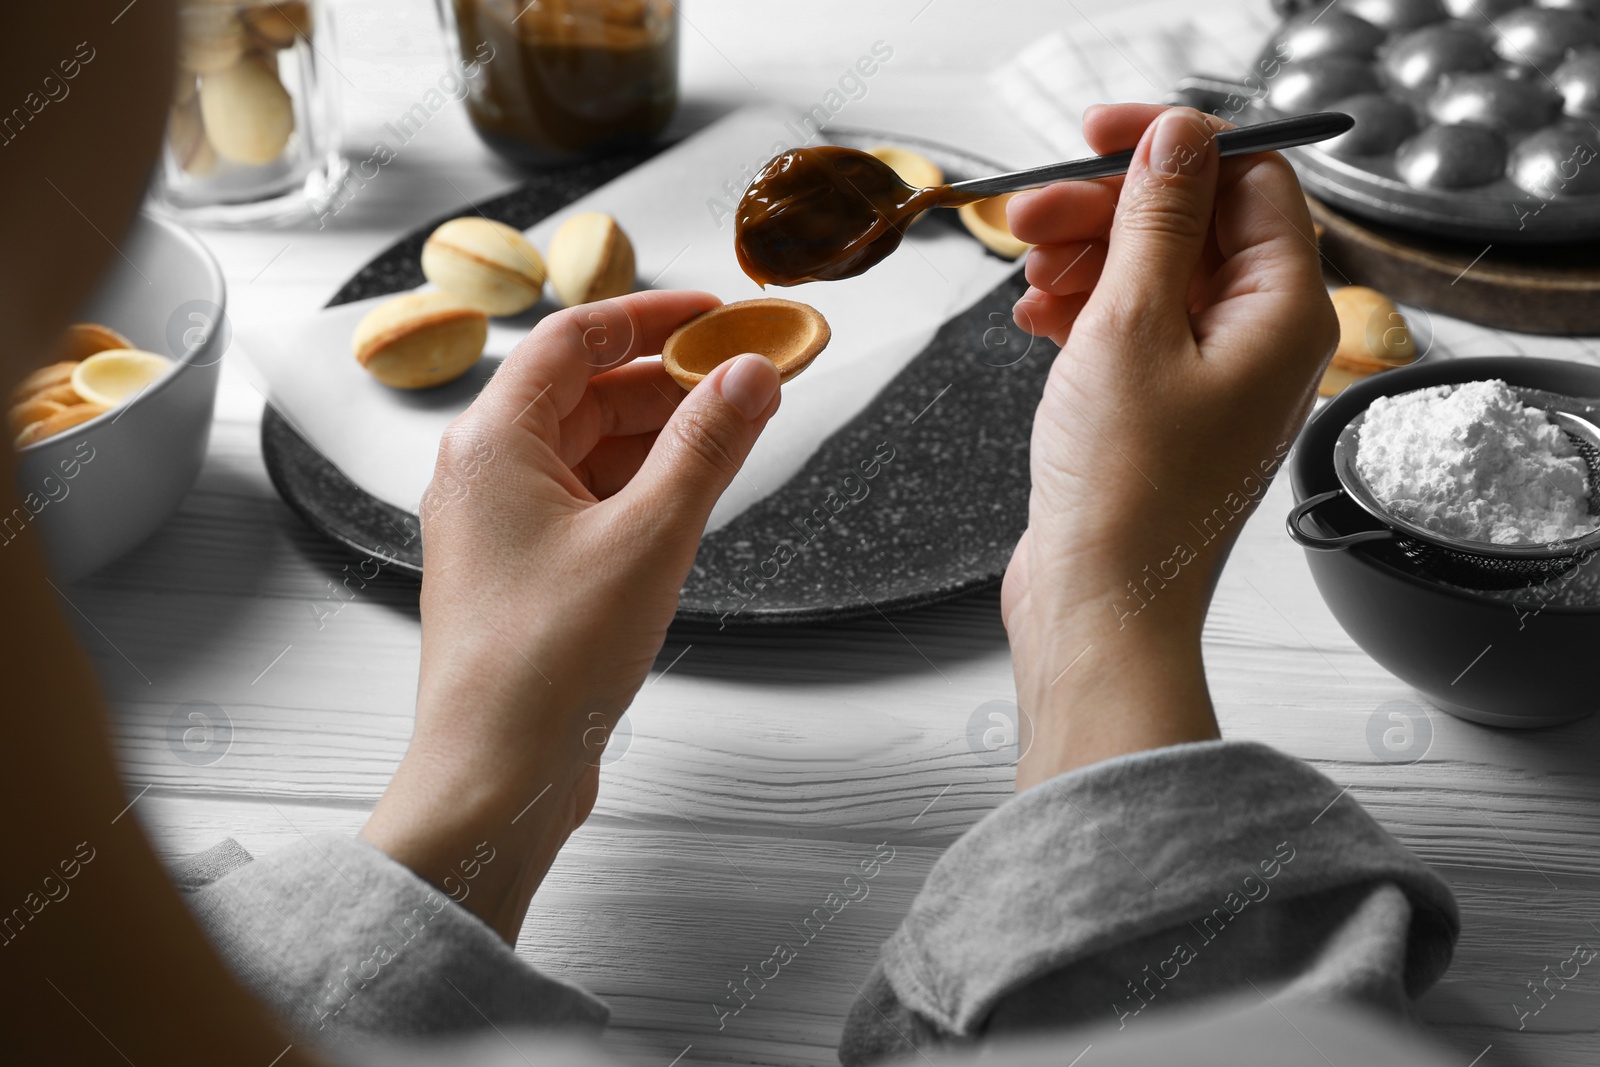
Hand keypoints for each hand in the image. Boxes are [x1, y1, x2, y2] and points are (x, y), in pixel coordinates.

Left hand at [362, 291, 781, 939]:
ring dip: (661, 437)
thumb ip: (707, 447)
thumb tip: (751, 375)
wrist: (495, 775)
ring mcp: (501, 524)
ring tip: (736, 434)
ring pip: (591, 450)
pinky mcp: (523, 570)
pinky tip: (692, 494)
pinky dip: (641, 487)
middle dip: (669, 382)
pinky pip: (588, 499)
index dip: (651, 316)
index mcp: (492, 442)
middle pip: (586, 393)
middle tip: (748, 379)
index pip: (574, 339)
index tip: (718, 313)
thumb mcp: (649, 538)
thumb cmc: (546, 663)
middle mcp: (484, 473)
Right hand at [1001, 105, 1337, 788]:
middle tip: (1028, 215)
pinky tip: (1035, 319)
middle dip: (1108, 210)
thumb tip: (1178, 138)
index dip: (1172, 148)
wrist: (1099, 607)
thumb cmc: (1126, 491)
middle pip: (1193, 227)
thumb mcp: (1129, 328)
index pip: (1248, 182)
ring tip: (1025, 274)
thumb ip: (1155, 222)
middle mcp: (1261, 343)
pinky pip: (1133, 331)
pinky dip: (1084, 312)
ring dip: (1087, 259)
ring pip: (1154, 277)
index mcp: (1283, 313)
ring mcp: (1214, 380)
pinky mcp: (1167, 412)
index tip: (1096, 139)